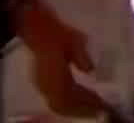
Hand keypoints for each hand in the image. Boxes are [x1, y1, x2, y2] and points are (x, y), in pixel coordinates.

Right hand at [15, 0, 105, 117]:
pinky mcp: (42, 81)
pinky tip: (81, 98)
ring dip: (76, 107)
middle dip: (82, 109)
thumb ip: (80, 55)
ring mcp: (41, 83)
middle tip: (101, 110)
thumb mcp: (71, 37)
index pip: (69, 96)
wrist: (30, 23)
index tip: (103, 108)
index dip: (86, 104)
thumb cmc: (52, 28)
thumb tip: (90, 70)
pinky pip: (56, 98)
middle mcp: (45, 83)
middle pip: (63, 104)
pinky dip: (70, 102)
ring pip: (59, 103)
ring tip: (94, 106)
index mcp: (52, 73)